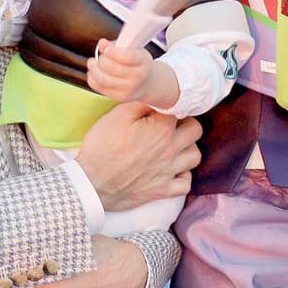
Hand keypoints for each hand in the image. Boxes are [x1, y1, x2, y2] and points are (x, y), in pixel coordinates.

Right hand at [76, 102, 201, 210]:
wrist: (92, 183)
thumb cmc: (102, 147)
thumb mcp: (117, 115)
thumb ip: (141, 102)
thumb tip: (157, 97)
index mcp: (162, 129)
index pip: (181, 109)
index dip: (172, 106)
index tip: (163, 108)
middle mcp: (171, 150)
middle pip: (195, 130)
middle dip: (187, 123)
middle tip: (172, 124)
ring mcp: (169, 172)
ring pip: (195, 156)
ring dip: (188, 147)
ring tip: (175, 145)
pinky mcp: (163, 191)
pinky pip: (186, 183)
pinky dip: (184, 175)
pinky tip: (173, 169)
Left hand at [86, 40, 154, 102]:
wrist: (145, 83)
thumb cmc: (137, 62)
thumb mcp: (133, 49)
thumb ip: (117, 45)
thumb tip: (102, 44)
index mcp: (143, 62)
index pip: (127, 57)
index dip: (112, 52)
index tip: (106, 49)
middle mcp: (137, 78)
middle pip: (112, 68)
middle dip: (101, 59)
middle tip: (101, 55)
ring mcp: (128, 90)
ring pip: (102, 79)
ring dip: (93, 68)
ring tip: (93, 62)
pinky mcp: (117, 97)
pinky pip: (98, 87)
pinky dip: (92, 78)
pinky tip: (95, 72)